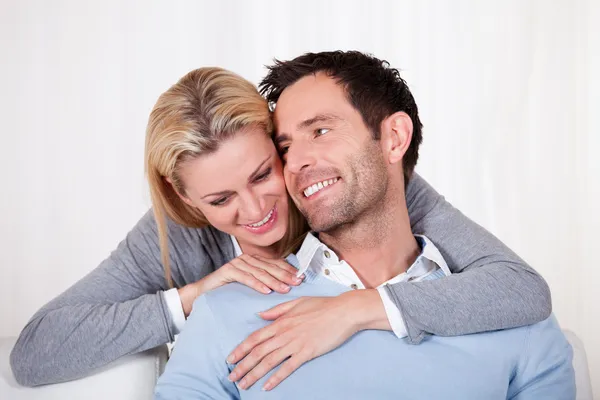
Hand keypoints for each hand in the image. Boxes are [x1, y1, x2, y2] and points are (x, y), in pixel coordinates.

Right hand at [178, 254, 302, 315]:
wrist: (203, 294)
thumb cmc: (228, 292)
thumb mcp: (250, 286)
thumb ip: (265, 282)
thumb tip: (288, 285)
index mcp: (254, 260)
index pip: (275, 263)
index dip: (289, 270)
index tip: (301, 277)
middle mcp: (247, 259)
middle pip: (270, 267)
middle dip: (285, 275)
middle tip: (297, 283)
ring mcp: (237, 263)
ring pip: (260, 272)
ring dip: (274, 281)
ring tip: (285, 289)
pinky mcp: (228, 270)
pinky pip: (246, 277)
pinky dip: (257, 284)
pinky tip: (266, 291)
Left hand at [226, 289, 389, 390]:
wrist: (344, 311)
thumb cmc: (322, 305)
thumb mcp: (296, 303)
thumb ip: (277, 310)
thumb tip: (260, 316)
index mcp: (280, 322)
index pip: (255, 338)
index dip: (240, 349)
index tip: (230, 359)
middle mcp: (284, 334)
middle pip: (258, 352)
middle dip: (242, 366)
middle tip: (231, 377)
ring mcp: (295, 344)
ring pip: (269, 362)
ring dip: (254, 374)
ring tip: (243, 384)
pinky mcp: (307, 352)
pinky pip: (288, 368)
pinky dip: (276, 378)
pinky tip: (267, 387)